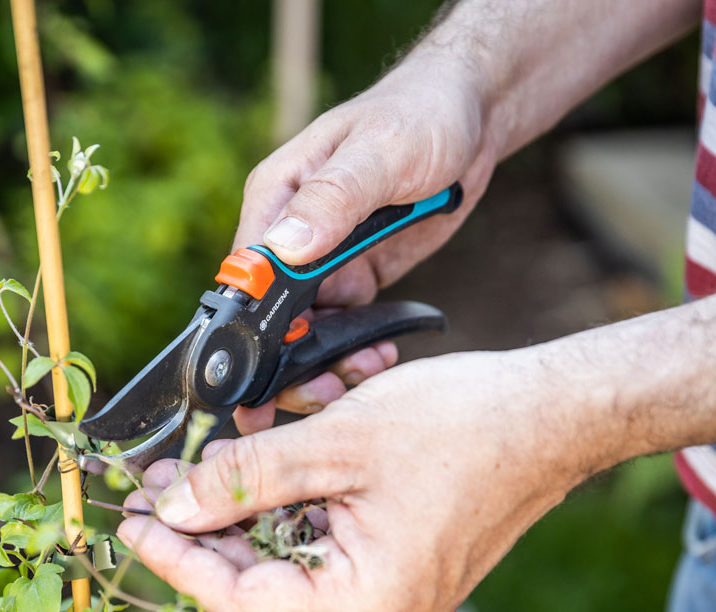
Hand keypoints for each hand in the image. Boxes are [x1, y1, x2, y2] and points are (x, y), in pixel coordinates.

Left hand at [117, 347, 582, 611]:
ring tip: (190, 468)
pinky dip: (284, 503)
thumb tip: (172, 507)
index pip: (245, 601)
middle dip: (203, 528)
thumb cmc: (466, 421)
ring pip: (289, 555)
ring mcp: (396, 585)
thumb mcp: (334, 441)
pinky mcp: (401, 557)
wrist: (555, 410)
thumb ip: (245, 478)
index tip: (131, 524)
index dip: (178, 562)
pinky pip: (324, 539)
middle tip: (151, 487)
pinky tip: (250, 468)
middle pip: (264, 579)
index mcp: (373, 596)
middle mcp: (384, 606)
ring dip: (240, 510)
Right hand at [232, 56, 497, 432]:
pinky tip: (381, 355)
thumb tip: (283, 250)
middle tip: (322, 393)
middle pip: (268, 316)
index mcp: (275, 199)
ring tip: (364, 371)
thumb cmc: (420, 114)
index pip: (244, 276)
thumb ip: (333, 199)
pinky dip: (355, 350)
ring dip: (326, 362)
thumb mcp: (380, 153)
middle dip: (288, 362)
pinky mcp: (354, 275)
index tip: (266, 373)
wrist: (472, 117)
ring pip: (303, 332)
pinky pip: (341, 326)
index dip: (251, 329)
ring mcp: (321, 260)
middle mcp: (288, 234)